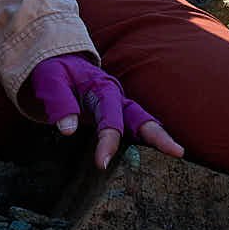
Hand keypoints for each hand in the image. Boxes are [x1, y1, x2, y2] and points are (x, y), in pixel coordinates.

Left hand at [27, 54, 184, 171]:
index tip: (102, 164)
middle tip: (177, 152)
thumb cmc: (54, 71)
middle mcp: (117, 99)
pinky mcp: (116, 119)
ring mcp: (119, 110)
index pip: (109, 117)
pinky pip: (134, 133)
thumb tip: (69, 130)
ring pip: (143, 125)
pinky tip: (154, 164)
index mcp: (102, 88)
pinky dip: (146, 145)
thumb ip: (58, 102)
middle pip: (141, 118)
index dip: (108, 140)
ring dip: (159, 140)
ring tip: (178, 155)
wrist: (58, 65)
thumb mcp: (50, 79)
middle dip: (158, 136)